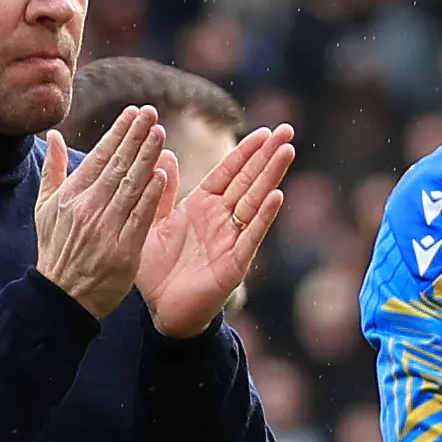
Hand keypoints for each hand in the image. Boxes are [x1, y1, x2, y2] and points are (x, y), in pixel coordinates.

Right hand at [32, 108, 167, 317]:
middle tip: (151, 112)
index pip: (99, 157)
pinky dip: (150, 196)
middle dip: (136, 136)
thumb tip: (54, 136)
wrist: (62, 297)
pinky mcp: (123, 250)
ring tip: (160, 133)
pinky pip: (139, 217)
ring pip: (130, 186)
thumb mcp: (44, 209)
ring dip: (146, 157)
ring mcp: (105, 228)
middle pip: (117, 166)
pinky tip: (162, 175)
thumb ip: (53, 170)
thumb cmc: (55, 250)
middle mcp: (87, 208)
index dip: (118, 133)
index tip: (134, 112)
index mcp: (71, 196)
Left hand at [137, 123, 296, 337]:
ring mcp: (231, 240)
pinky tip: (276, 196)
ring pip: (254, 201)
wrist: (163, 312)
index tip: (265, 130)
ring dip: (271, 176)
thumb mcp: (154, 223)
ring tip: (287, 151)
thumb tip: (166, 153)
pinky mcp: (234, 264)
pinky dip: (263, 217)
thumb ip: (161, 191)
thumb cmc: (158, 270)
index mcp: (202, 206)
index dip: (246, 151)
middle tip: (288, 129)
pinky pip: (250, 237)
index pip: (228, 172)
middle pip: (248, 180)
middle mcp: (221, 219)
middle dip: (267, 155)